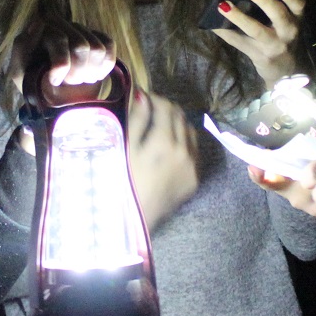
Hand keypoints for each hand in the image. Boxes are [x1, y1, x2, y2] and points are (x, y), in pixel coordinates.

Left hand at [8, 16, 115, 92]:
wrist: (51, 97)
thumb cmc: (32, 83)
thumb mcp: (19, 71)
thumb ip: (22, 47)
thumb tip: (39, 23)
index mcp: (41, 29)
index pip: (60, 39)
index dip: (61, 65)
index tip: (54, 82)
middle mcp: (62, 24)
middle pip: (81, 46)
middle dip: (76, 73)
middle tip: (68, 84)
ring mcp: (81, 30)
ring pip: (97, 49)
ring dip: (90, 72)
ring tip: (79, 81)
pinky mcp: (98, 38)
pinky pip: (109, 45)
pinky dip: (105, 66)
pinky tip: (94, 75)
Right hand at [126, 89, 198, 228]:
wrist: (132, 220)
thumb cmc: (120, 182)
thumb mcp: (124, 149)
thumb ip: (136, 120)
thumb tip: (143, 96)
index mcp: (164, 142)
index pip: (166, 107)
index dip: (154, 99)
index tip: (143, 99)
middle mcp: (184, 152)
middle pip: (180, 117)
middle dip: (166, 110)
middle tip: (150, 112)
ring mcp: (192, 167)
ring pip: (191, 133)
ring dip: (177, 125)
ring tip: (160, 130)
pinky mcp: (194, 180)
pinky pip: (194, 152)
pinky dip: (184, 144)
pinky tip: (169, 150)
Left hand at [210, 0, 305, 84]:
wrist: (285, 70)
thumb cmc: (282, 36)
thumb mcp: (287, 21)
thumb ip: (277, 4)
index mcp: (295, 17)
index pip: (298, 4)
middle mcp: (288, 31)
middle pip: (279, 15)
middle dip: (265, 1)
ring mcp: (273, 45)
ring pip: (256, 30)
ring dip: (239, 17)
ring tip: (224, 5)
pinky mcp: (259, 56)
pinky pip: (239, 42)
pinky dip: (225, 32)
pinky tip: (213, 24)